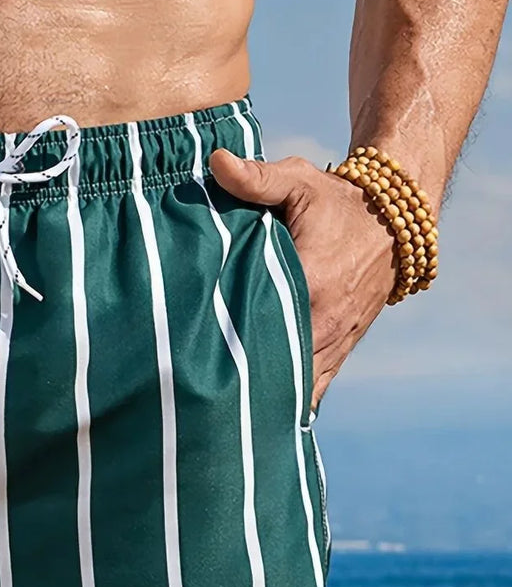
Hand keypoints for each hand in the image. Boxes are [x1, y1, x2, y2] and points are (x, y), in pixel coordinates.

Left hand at [208, 150, 397, 408]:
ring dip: (262, 400)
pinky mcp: (342, 349)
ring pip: (296, 386)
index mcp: (312, 284)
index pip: (263, 327)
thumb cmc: (338, 199)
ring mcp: (336, 340)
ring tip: (217, 420)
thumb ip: (256, 178)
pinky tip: (257, 423)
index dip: (227, 349)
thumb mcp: (299, 181)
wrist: (395, 219)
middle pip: (276, 367)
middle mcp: (326, 321)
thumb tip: (216, 163)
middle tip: (192, 401)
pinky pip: (315, 387)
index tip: (190, 365)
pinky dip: (289, 403)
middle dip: (237, 384)